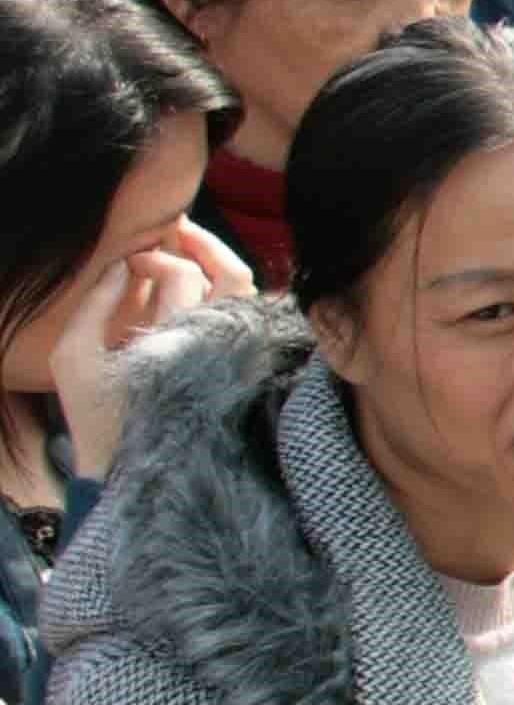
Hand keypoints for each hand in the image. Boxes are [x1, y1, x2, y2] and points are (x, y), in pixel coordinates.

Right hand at [47, 222, 251, 473]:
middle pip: (232, 276)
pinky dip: (230, 294)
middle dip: (205, 245)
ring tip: (191, 251)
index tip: (133, 261)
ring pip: (247, 294)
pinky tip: (203, 287)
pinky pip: (249, 318)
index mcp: (176, 342)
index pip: (181, 277)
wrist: (137, 473)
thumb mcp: (73, 360)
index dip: (156, 259)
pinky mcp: (243, 369)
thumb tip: (120, 266)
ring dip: (222, 265)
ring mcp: (236, 357)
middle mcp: (218, 346)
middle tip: (177, 230)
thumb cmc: (97, 416)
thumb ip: (92, 308)